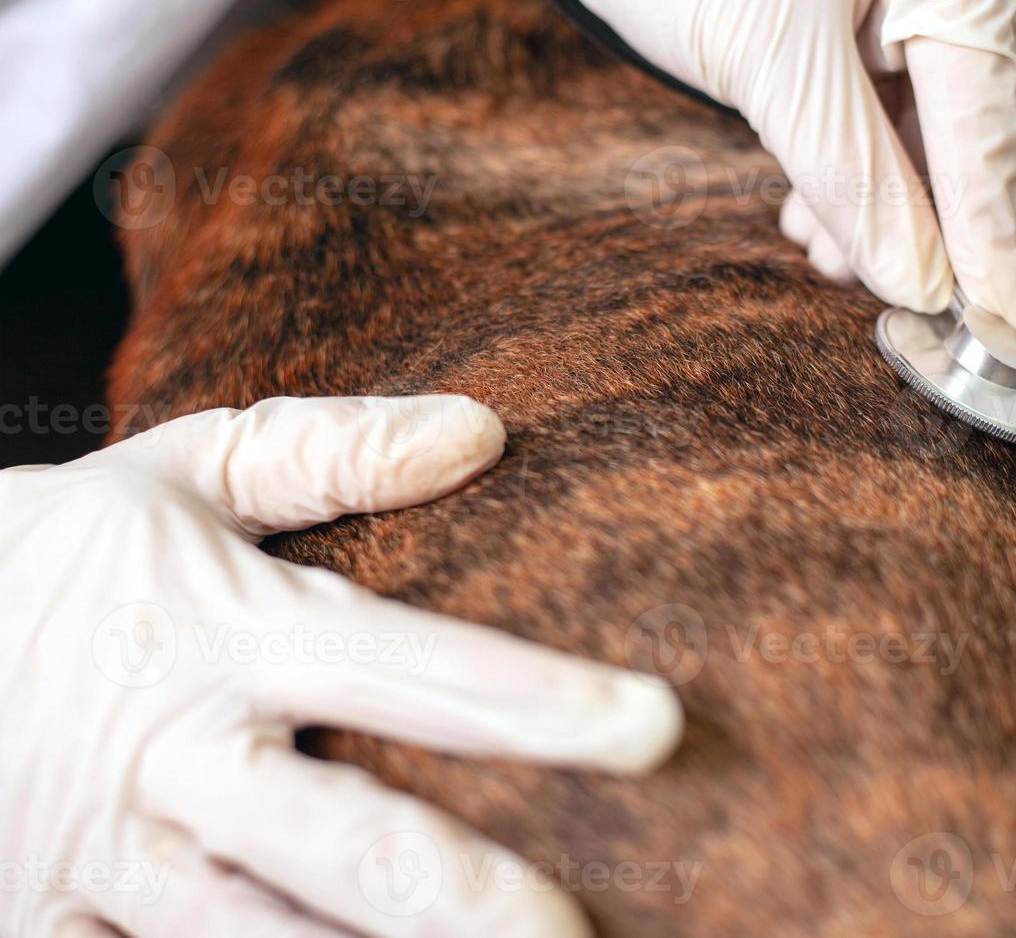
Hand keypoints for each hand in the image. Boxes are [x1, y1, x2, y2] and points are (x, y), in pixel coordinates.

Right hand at [0, 395, 682, 936]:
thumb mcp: (178, 471)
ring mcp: (103, 859)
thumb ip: (329, 451)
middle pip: (352, 849)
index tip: (654, 728)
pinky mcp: (40, 924)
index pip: (419, 673)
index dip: (541, 704)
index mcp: (230, 635)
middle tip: (579, 935)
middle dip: (474, 903)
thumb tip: (480, 429)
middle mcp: (176, 758)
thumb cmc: (56, 554)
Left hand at [553, 0, 1015, 350]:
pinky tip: (818, 210)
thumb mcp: (769, 66)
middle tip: (907, 296)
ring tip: (832, 258)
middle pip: (1003, 114)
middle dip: (953, 215)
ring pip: (957, 120)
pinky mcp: (883, 14)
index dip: (995, 228)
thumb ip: (853, 174)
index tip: (1007, 328)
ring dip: (904, 204)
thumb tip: (921, 285)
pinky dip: (873, 169)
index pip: (994, 107)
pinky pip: (907, 106)